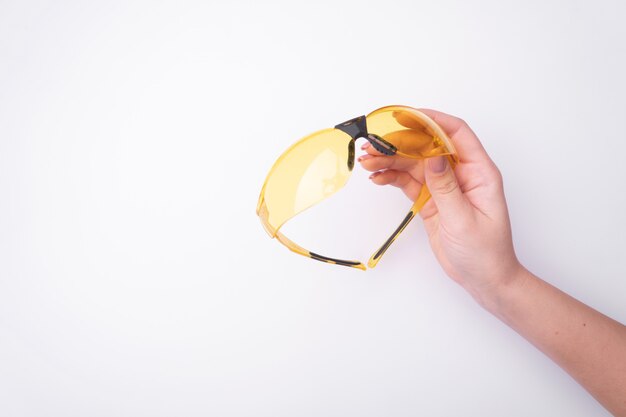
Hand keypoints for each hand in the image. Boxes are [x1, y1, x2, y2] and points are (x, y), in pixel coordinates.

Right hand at [359, 109, 522, 301]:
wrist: (484, 280)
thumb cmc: (485, 252)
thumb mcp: (464, 219)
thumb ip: (446, 187)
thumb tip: (433, 156)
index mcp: (479, 172)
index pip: (456, 133)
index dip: (432, 120)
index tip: (405, 116)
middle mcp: (461, 174)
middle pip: (428, 147)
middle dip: (401, 143)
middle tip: (373, 145)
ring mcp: (445, 186)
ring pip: (414, 164)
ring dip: (391, 161)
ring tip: (367, 162)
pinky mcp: (431, 200)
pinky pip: (409, 182)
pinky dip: (393, 178)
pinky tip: (378, 177)